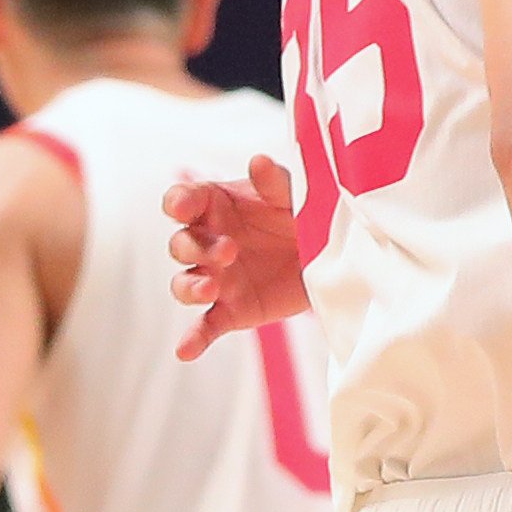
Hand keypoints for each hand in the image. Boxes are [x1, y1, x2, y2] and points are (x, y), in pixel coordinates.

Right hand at [165, 155, 309, 359]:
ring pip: (184, 285)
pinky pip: (205, 326)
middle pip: (181, 244)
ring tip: (211, 288)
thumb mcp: (295, 194)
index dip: (178, 204)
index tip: (186, 207)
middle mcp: (207, 242)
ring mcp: (216, 278)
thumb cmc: (302, 213)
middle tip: (230, 251)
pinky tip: (185, 351)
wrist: (332, 255)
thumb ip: (276, 182)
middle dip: (197, 248)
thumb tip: (259, 161)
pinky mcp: (231, 310)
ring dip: (191, 287)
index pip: (181, 201)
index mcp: (214, 205)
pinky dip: (193, 339)